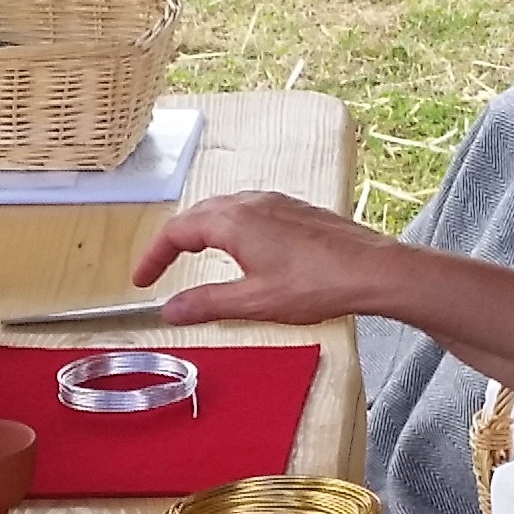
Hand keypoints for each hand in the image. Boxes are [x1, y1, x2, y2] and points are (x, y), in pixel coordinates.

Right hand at [127, 185, 395, 327]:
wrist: (372, 270)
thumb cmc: (316, 283)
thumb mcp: (253, 302)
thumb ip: (206, 304)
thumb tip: (170, 310)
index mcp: (232, 221)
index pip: (176, 232)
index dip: (153, 256)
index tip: (141, 280)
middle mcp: (250, 203)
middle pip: (197, 215)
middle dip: (173, 242)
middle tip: (159, 269)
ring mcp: (276, 203)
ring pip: (224, 210)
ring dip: (201, 231)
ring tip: (192, 258)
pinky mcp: (296, 210)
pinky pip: (249, 212)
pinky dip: (228, 228)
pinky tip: (239, 250)